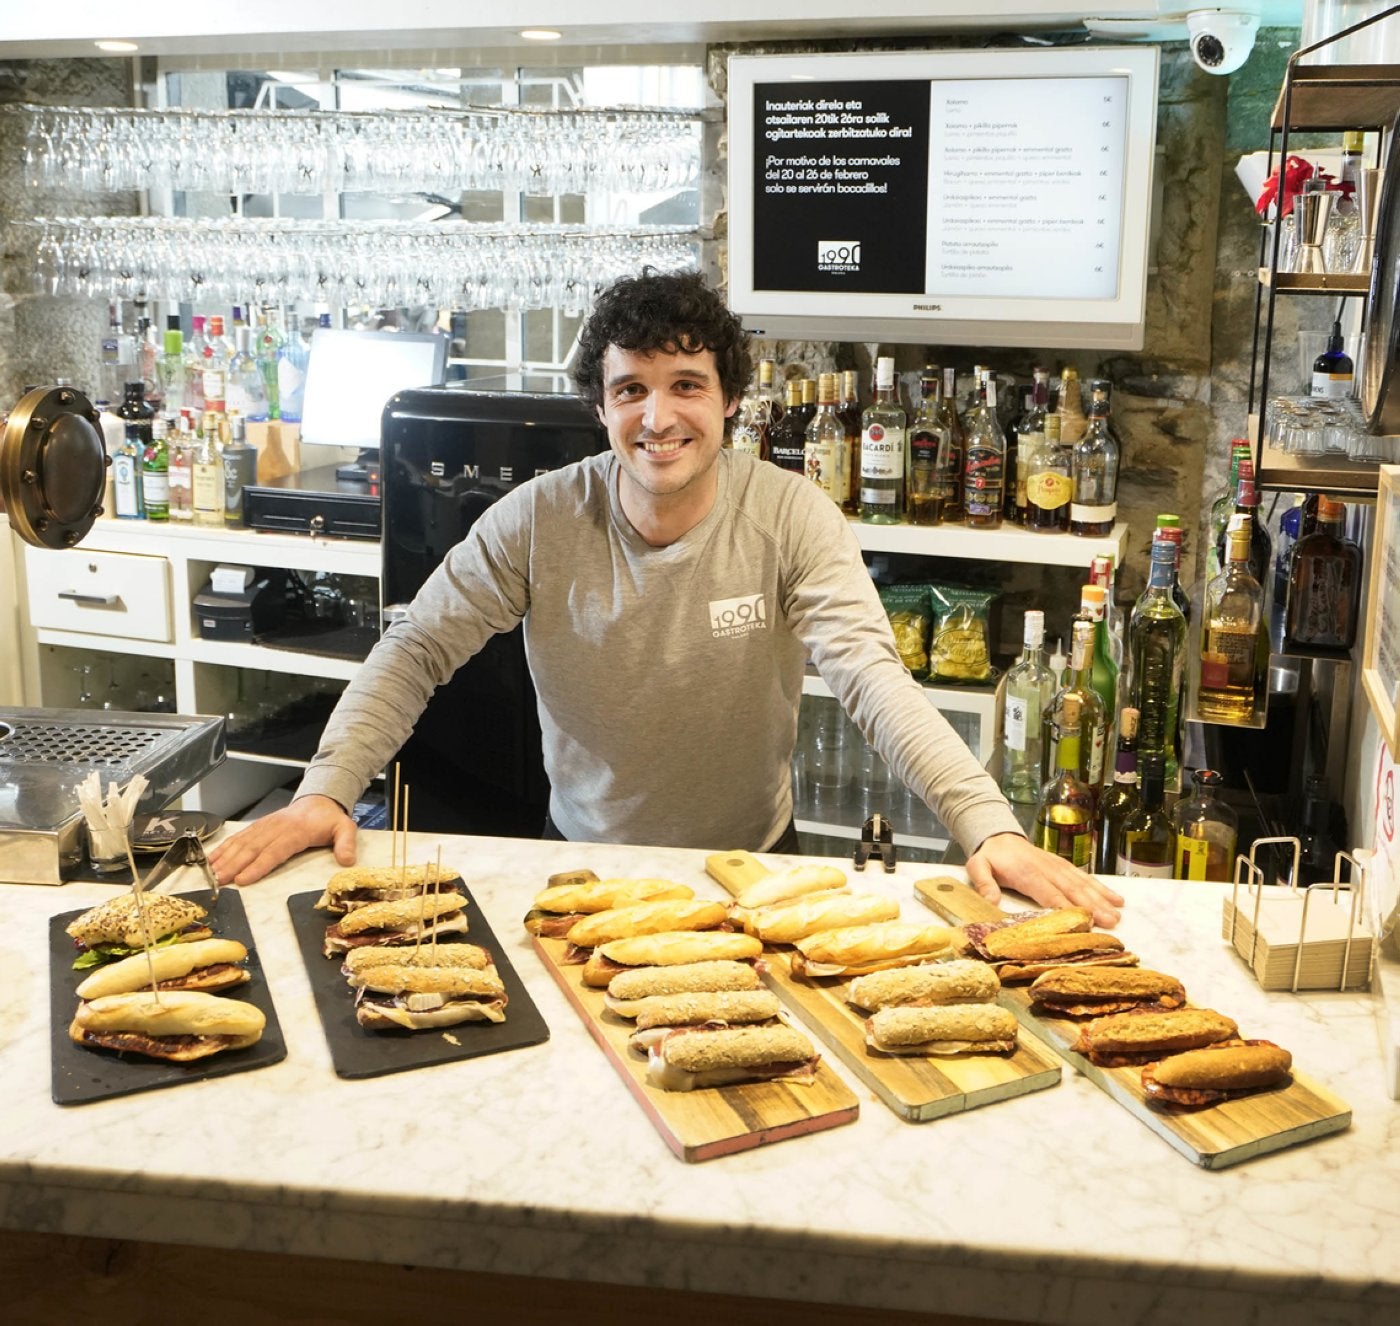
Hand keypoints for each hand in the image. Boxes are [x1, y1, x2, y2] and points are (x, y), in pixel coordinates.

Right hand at [207, 794, 355, 885]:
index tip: (243, 879)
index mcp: (296, 831)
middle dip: (234, 865)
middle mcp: (277, 828)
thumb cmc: (329, 819)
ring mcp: (265, 826)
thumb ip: (347, 844)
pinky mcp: (259, 826)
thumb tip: (347, 860)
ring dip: (225, 857)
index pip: (274, 850)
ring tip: (211, 873)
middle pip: (252, 848)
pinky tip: (212, 858)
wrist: (319, 800)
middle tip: (219, 881)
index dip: (258, 866)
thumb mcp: (345, 829)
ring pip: (242, 842)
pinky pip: (239, 837)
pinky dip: (224, 847)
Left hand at [965, 833, 1123, 927]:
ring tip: (1117, 915)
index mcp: (1027, 872)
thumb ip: (983, 883)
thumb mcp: (978, 867)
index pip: (1048, 892)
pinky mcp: (1064, 866)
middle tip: (1110, 922)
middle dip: (1092, 906)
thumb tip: (990, 902)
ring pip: (1083, 884)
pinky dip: (1101, 888)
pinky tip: (1116, 899)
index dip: (1065, 906)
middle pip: (1072, 890)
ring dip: (1101, 899)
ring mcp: (1058, 867)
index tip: (1081, 921)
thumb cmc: (990, 856)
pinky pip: (1084, 877)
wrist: (998, 834)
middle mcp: (1047, 869)